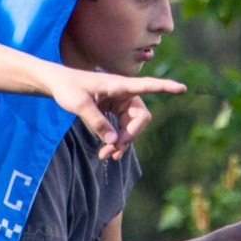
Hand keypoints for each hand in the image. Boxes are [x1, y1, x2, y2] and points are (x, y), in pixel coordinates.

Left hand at [47, 65, 183, 157]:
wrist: (58, 85)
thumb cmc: (68, 88)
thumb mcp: (79, 104)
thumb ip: (96, 122)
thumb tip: (113, 140)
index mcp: (119, 85)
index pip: (147, 86)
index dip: (165, 88)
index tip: (182, 88)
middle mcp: (124, 93)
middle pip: (140, 117)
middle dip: (130, 136)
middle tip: (112, 151)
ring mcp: (120, 102)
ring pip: (132, 126)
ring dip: (122, 142)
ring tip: (105, 156)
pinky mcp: (114, 110)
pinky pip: (123, 128)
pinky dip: (117, 141)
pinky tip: (109, 152)